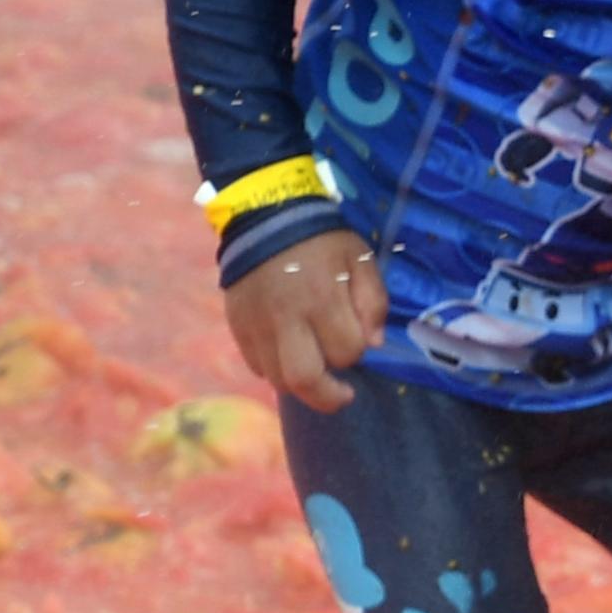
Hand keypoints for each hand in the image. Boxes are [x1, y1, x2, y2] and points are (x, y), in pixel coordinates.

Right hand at [223, 225, 385, 413]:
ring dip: (301, 385)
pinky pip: (256, 365)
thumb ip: (373, 302)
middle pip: (303, 380)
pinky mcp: (237, 325)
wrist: (264, 214)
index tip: (357, 340)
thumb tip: (374, 344)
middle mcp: (285, 318)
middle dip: (328, 397)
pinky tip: (288, 354)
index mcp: (321, 300)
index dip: (356, 351)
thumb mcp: (360, 260)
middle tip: (342, 395)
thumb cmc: (321, 240)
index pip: (346, 351)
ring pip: (277, 379)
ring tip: (315, 373)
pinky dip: (275, 369)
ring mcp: (257, 325)